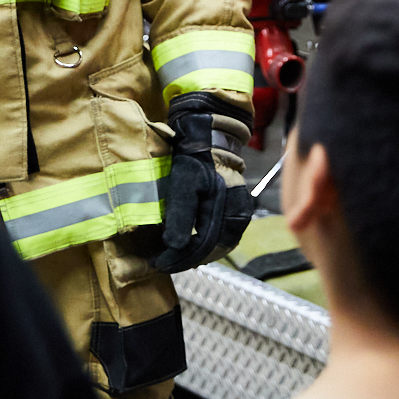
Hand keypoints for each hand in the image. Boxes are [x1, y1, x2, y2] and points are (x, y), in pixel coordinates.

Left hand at [152, 93, 256, 273]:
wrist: (210, 135)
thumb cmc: (195, 156)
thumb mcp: (183, 182)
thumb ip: (180, 215)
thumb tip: (175, 246)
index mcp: (227, 211)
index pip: (202, 248)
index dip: (179, 259)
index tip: (159, 263)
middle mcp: (238, 217)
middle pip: (212, 251)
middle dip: (186, 259)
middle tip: (163, 263)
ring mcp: (240, 214)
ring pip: (218, 246)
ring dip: (196, 253)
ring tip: (174, 256)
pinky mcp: (236, 210)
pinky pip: (221, 235)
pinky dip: (205, 243)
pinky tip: (190, 242)